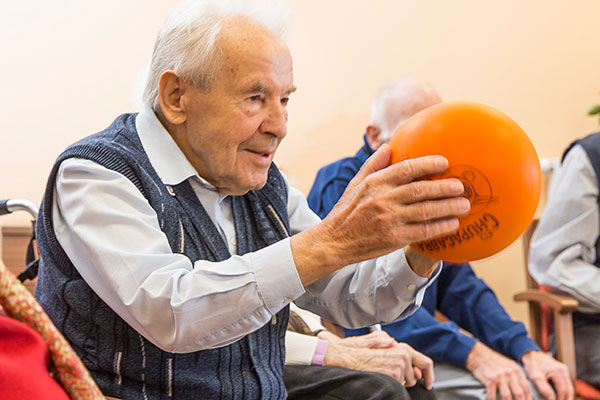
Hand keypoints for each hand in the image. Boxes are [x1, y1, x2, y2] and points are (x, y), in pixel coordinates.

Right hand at [291, 144, 469, 284]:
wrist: (334, 241)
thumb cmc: (346, 211)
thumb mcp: (355, 184)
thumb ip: (373, 164)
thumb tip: (388, 146)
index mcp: (375, 183)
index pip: (406, 169)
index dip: (427, 164)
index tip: (444, 162)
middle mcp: (383, 199)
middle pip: (421, 190)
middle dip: (445, 187)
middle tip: (461, 186)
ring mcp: (389, 220)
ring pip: (426, 211)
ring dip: (448, 207)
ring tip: (464, 205)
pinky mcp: (393, 238)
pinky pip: (423, 231)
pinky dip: (440, 227)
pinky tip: (452, 224)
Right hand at [320, 330, 433, 388]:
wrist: (347, 357)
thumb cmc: (360, 351)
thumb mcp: (380, 343)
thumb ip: (398, 351)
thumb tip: (414, 366)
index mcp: (401, 347)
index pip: (425, 362)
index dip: (429, 375)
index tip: (428, 382)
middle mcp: (403, 355)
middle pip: (416, 376)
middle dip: (408, 379)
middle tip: (396, 377)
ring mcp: (398, 366)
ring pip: (408, 382)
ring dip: (399, 381)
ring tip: (384, 373)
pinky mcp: (392, 375)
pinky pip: (399, 385)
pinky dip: (392, 383)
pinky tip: (381, 376)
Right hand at [466, 342, 531, 399]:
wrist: (478, 354)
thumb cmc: (493, 361)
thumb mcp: (508, 365)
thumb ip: (516, 376)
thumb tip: (523, 391)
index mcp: (516, 370)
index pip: (526, 388)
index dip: (528, 399)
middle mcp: (510, 373)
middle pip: (519, 394)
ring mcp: (500, 376)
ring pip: (507, 397)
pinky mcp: (490, 379)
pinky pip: (493, 395)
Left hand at [521, 350, 572, 399]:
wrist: (530, 353)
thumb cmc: (532, 363)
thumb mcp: (535, 377)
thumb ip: (544, 389)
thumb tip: (552, 399)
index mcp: (559, 371)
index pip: (564, 391)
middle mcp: (563, 370)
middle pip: (569, 390)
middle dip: (566, 399)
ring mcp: (563, 371)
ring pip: (568, 387)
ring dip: (566, 396)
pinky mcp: (561, 372)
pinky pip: (565, 384)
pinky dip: (563, 391)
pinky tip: (558, 396)